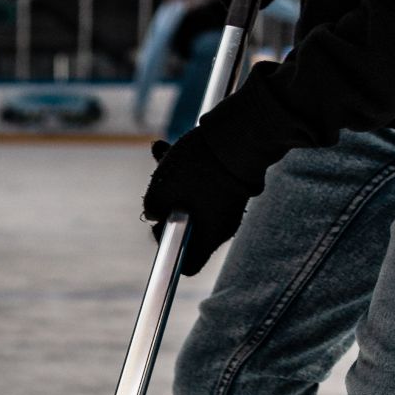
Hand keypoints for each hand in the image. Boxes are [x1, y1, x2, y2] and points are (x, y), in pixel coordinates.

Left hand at [142, 131, 255, 276]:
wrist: (242, 130)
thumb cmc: (199, 165)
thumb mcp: (161, 188)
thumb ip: (152, 209)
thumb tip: (155, 214)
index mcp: (210, 237)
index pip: (188, 265)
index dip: (169, 251)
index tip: (162, 227)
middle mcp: (224, 226)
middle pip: (189, 228)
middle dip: (168, 205)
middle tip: (158, 183)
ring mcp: (231, 204)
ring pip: (194, 200)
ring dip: (174, 180)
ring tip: (161, 150)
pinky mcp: (235, 182)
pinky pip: (206, 183)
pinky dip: (189, 168)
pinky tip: (173, 145)